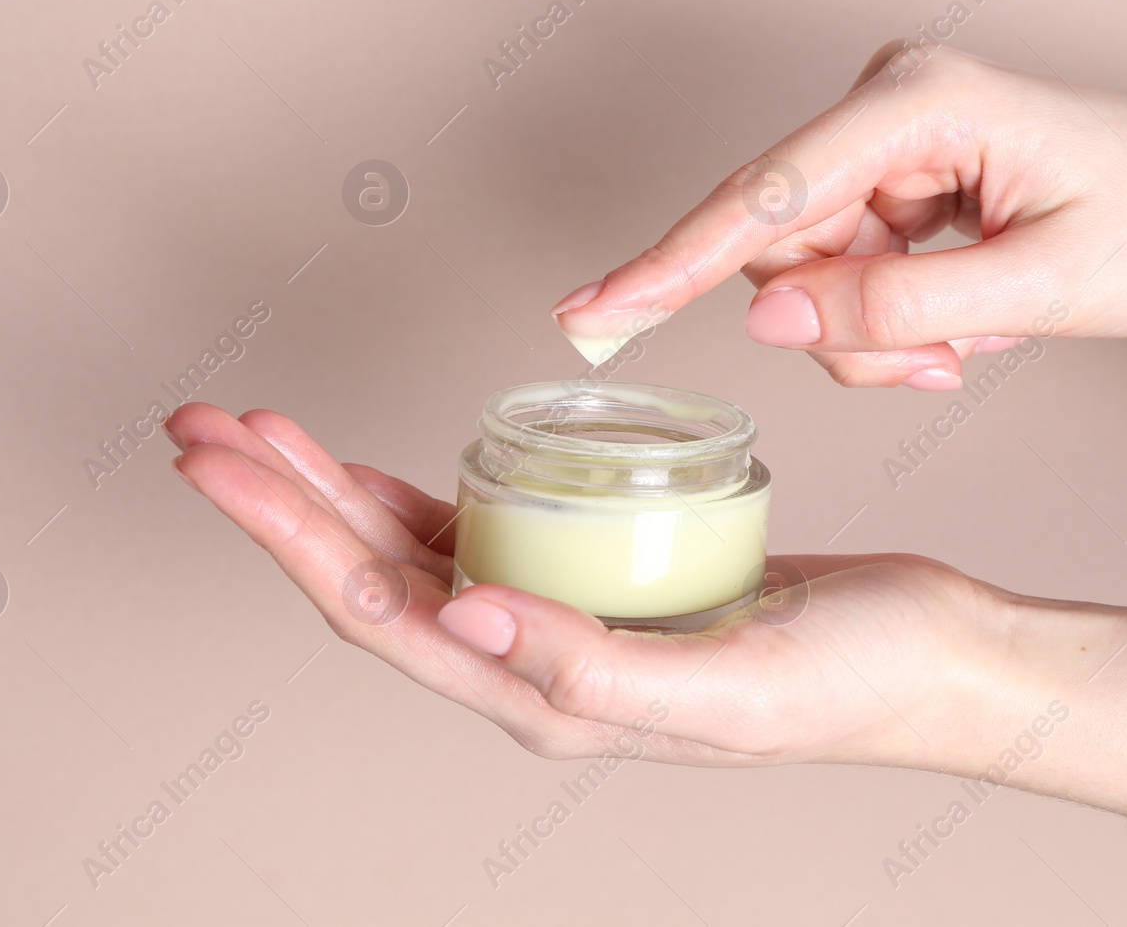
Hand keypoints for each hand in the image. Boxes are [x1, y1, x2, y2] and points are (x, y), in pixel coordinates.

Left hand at [164, 400, 1005, 766]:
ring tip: (255, 428)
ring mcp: (552, 622)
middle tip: (200, 426)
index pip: (380, 613)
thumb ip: (592, 666)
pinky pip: (468, 533)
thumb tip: (463, 620)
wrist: (926, 656)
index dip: (288, 538)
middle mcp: (528, 665)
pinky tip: (364, 466)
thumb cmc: (849, 676)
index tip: (218, 465)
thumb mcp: (728, 684)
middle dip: (275, 502)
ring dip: (322, 492)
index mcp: (543, 698)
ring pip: (404, 554)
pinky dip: (404, 493)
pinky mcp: (587, 580)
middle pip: (367, 577)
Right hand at [550, 40, 1126, 386]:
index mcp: (920, 100)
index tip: (593, 310)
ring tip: (966, 342)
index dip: (672, 261)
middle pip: (782, 244)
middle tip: (934, 366)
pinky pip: (841, 269)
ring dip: (872, 332)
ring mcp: (889, 140)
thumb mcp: (1038, 286)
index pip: (766, 194)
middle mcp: (888, 105)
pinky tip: (963, 324)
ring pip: (805, 271)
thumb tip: (764, 318)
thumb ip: (895, 308)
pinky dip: (889, 320)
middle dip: (843, 326)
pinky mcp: (896, 176)